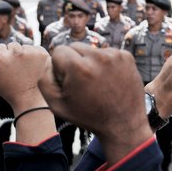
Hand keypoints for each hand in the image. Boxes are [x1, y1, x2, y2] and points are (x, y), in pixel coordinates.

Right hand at [0, 43, 49, 113]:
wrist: (27, 97)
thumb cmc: (8, 90)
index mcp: (1, 56)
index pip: (0, 47)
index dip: (2, 56)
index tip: (6, 65)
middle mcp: (15, 51)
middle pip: (12, 45)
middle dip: (13, 54)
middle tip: (16, 67)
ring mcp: (29, 52)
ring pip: (24, 47)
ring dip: (24, 55)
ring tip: (25, 69)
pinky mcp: (41, 54)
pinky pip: (35, 49)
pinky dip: (35, 56)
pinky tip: (33, 67)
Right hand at [39, 43, 151, 164]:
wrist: (123, 124)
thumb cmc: (88, 116)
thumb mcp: (56, 104)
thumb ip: (45, 78)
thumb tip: (49, 60)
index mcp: (78, 67)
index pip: (58, 51)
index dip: (60, 68)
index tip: (70, 83)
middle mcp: (98, 56)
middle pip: (75, 46)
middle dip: (75, 61)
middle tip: (83, 83)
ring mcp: (115, 55)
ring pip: (92, 49)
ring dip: (90, 62)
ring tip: (97, 83)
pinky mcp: (127, 56)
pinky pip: (107, 53)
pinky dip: (105, 63)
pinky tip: (109, 80)